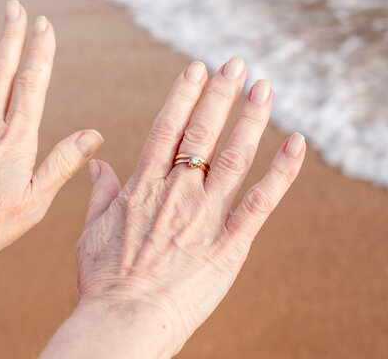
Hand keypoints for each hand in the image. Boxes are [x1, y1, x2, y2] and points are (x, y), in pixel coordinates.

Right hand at [42, 59, 304, 357]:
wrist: (123, 322)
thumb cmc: (104, 281)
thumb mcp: (91, 231)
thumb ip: (99, 193)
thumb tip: (97, 164)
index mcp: (144, 188)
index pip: (167, 130)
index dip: (183, 96)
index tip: (196, 70)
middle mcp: (177, 194)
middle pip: (202, 133)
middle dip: (219, 95)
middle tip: (235, 64)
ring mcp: (205, 217)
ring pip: (233, 157)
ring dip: (251, 120)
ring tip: (264, 88)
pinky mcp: (229, 245)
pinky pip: (260, 203)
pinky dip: (281, 173)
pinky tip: (296, 144)